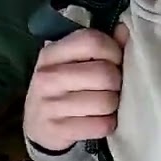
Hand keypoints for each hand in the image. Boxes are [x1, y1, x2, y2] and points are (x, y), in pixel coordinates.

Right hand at [24, 26, 128, 151]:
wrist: (36, 125)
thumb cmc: (62, 86)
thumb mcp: (72, 61)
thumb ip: (99, 45)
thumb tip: (124, 29)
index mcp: (51, 53)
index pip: (92, 41)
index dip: (113, 50)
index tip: (114, 61)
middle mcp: (47, 77)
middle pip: (104, 73)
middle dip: (116, 82)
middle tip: (112, 86)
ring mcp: (50, 105)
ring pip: (105, 101)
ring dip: (113, 105)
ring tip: (105, 104)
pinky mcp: (58, 130)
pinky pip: (101, 125)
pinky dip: (107, 124)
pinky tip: (100, 120)